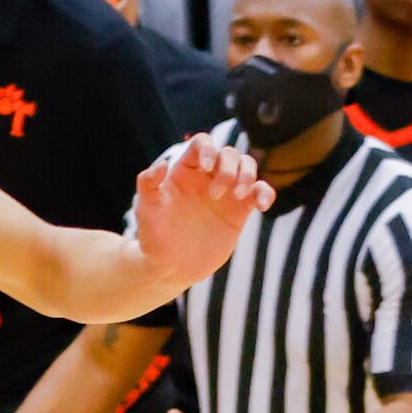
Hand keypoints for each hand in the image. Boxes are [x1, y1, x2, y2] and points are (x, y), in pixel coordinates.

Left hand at [135, 136, 272, 296]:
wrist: (171, 268)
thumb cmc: (154, 238)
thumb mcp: (146, 212)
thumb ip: (148, 186)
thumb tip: (162, 163)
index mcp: (185, 171)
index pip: (202, 144)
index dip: (208, 149)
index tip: (206, 167)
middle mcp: (207, 177)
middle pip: (228, 154)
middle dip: (228, 168)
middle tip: (216, 195)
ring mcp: (226, 192)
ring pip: (247, 167)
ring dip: (247, 175)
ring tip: (237, 196)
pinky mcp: (240, 210)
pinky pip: (260, 192)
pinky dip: (265, 193)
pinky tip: (261, 205)